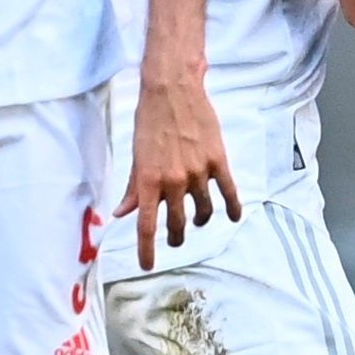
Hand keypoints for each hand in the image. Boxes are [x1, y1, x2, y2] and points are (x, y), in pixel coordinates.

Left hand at [118, 71, 242, 270]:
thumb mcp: (136, 155)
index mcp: (148, 180)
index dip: (147, 251)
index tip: (147, 265)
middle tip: (175, 237)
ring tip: (199, 220)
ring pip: (203, 211)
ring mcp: (198, 172)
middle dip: (175, 236)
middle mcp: (173, 181)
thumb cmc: (150, 120)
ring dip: (200, 220)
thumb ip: (133, 187)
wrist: (172, 89)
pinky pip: (228, 192)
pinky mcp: (217, 160)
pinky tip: (232, 216)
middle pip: (176, 223)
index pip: (147, 226)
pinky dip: (231, 207)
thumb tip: (122, 213)